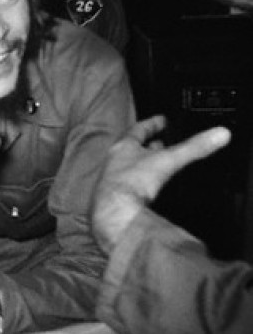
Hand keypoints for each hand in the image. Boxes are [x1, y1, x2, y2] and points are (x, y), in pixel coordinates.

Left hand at [91, 115, 230, 253]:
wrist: (116, 213)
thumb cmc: (134, 182)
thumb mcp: (169, 159)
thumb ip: (194, 147)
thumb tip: (219, 134)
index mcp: (123, 147)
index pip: (138, 129)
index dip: (152, 124)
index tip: (162, 120)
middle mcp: (114, 161)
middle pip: (133, 148)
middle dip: (149, 145)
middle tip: (163, 141)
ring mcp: (113, 180)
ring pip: (131, 167)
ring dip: (146, 165)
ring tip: (160, 164)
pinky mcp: (117, 197)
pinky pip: (132, 186)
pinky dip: (143, 184)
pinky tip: (151, 189)